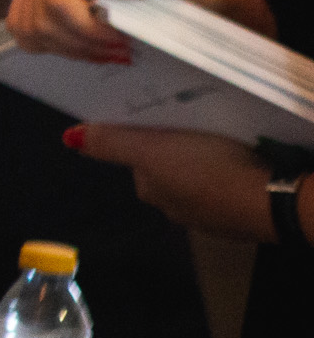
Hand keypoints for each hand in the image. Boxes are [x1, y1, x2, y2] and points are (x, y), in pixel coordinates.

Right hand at [4, 0, 274, 61]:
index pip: (58, 2)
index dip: (86, 33)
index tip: (123, 45)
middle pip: (41, 16)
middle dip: (80, 43)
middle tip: (119, 52)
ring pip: (27, 23)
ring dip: (65, 46)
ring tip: (103, 51)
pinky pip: (21, 23)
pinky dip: (49, 42)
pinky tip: (82, 44)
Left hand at [67, 122, 276, 243]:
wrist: (269, 201)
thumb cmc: (205, 171)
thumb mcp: (151, 150)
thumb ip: (111, 144)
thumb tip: (68, 139)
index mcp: (152, 192)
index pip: (139, 162)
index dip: (145, 140)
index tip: (160, 122)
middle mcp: (175, 208)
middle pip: (166, 171)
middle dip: (173, 151)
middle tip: (189, 124)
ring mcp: (210, 216)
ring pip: (196, 180)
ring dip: (200, 163)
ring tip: (213, 140)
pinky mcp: (240, 214)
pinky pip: (225, 188)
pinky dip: (226, 176)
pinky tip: (235, 162)